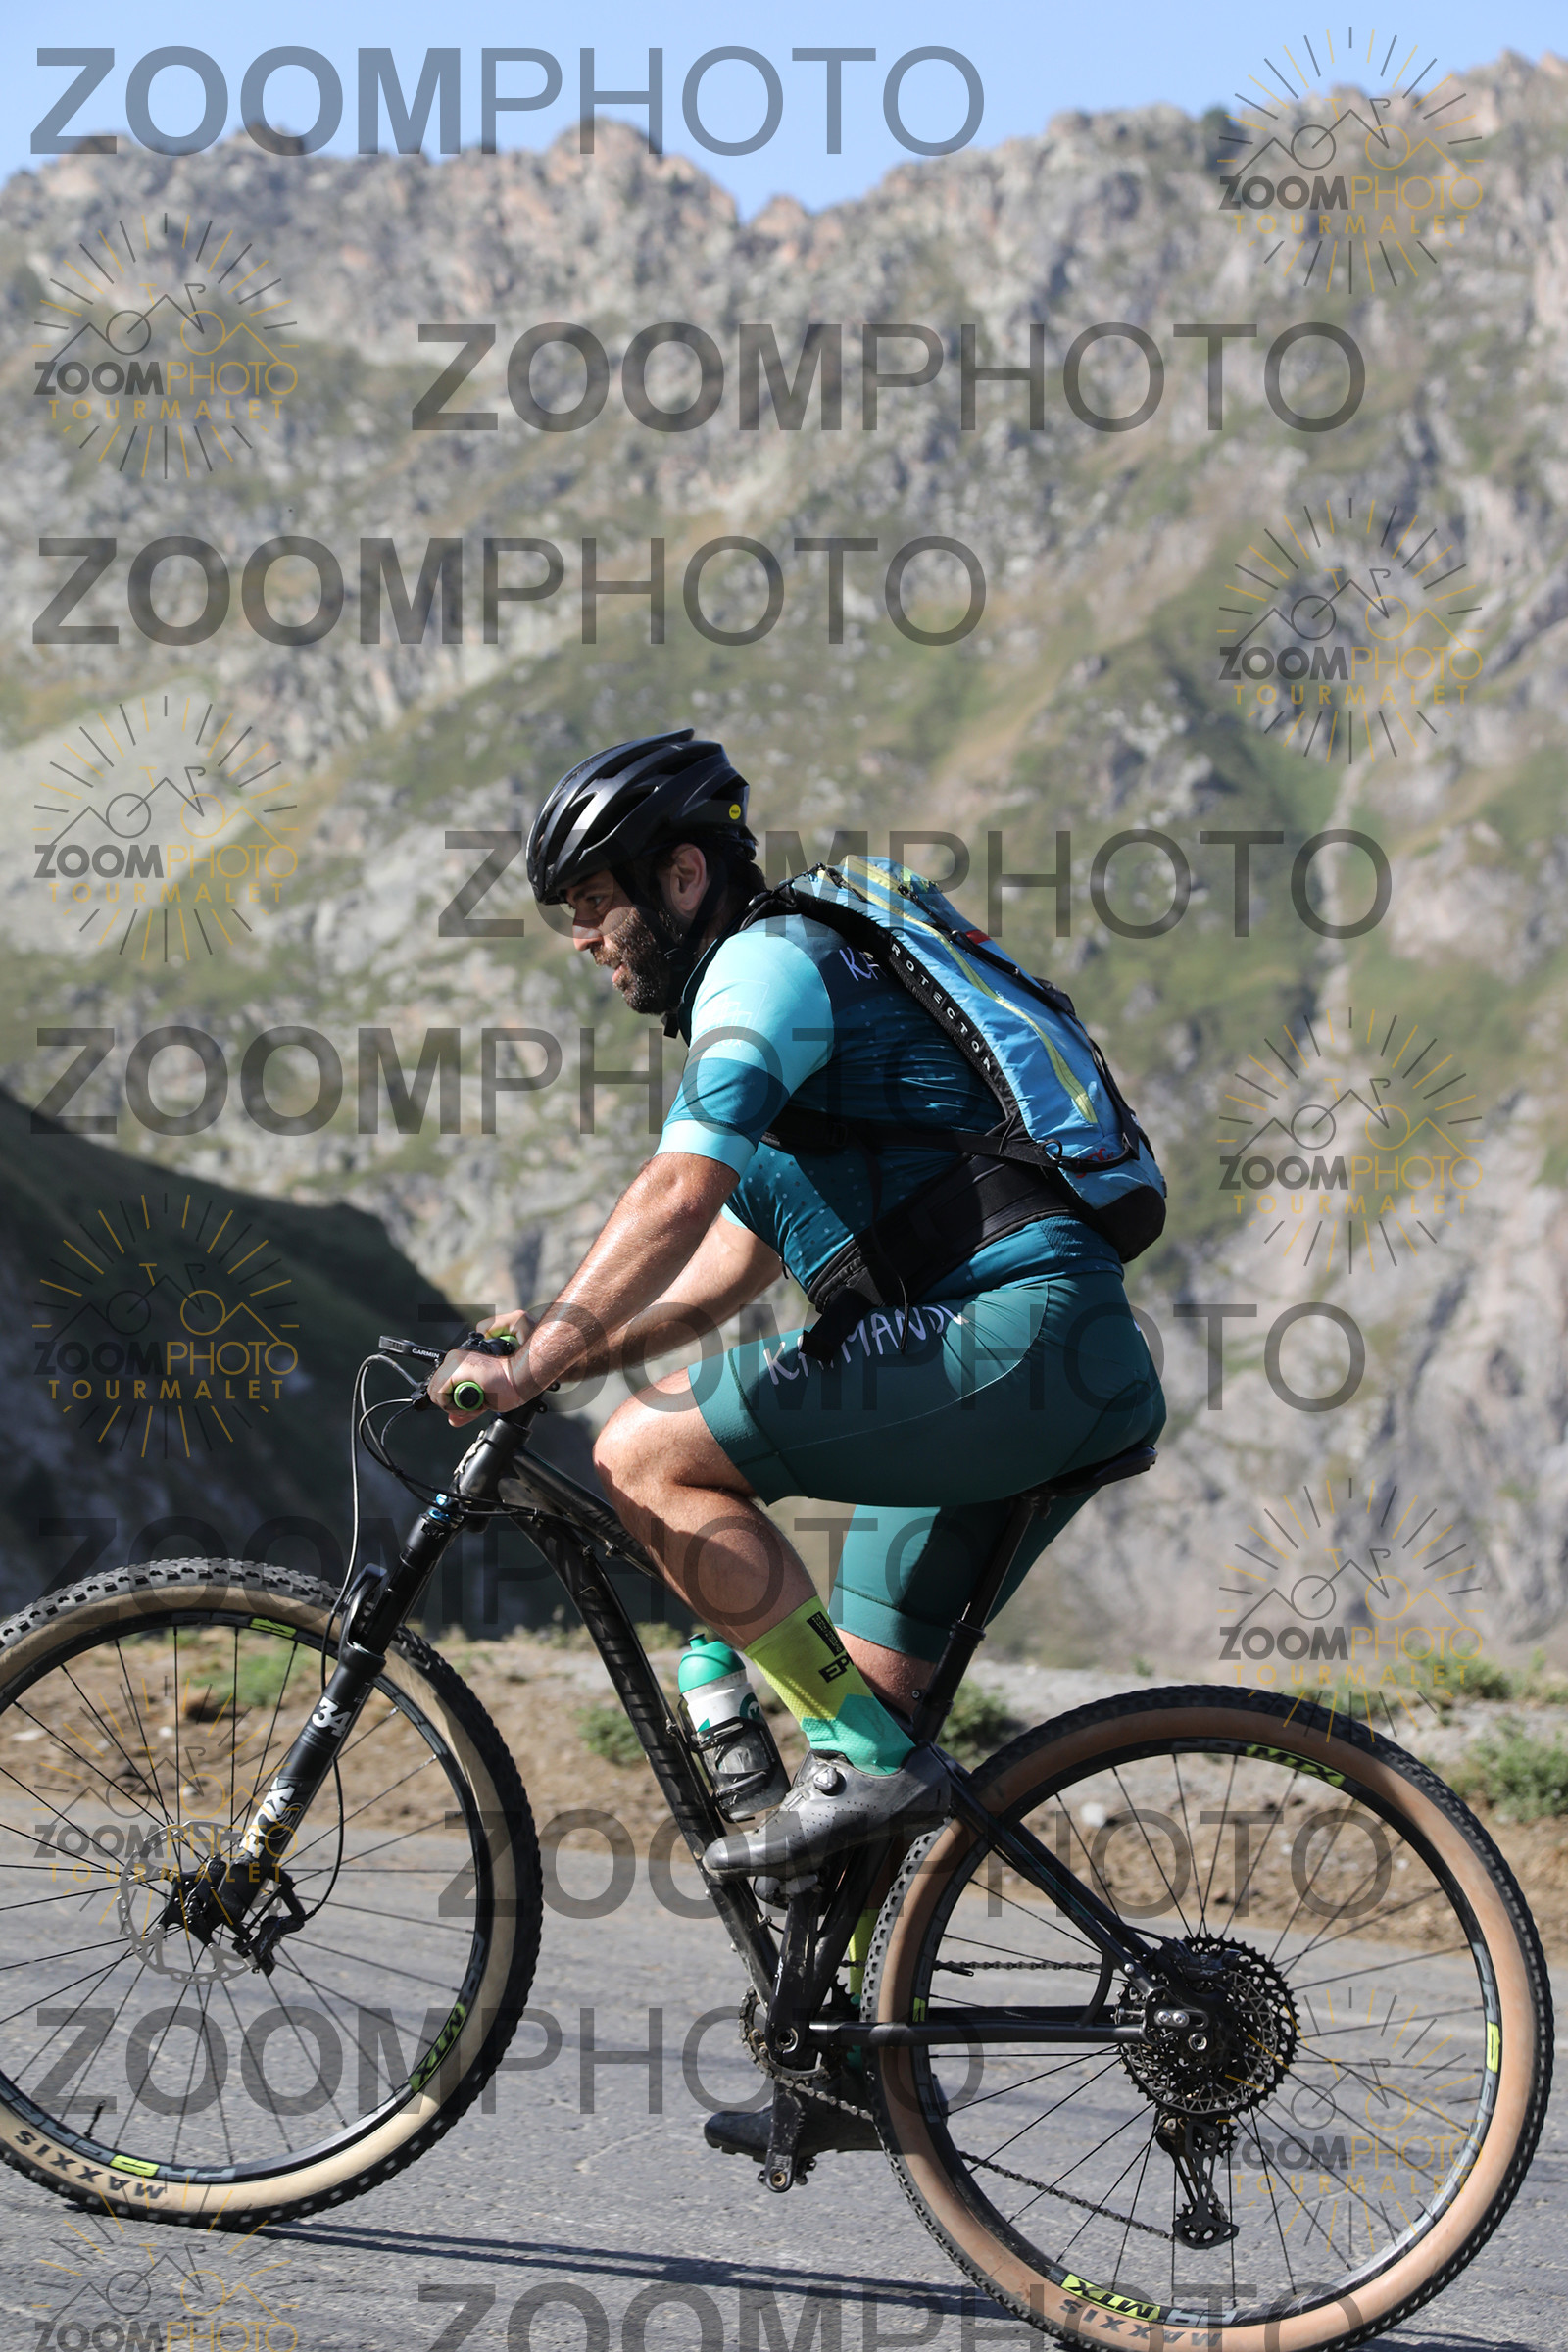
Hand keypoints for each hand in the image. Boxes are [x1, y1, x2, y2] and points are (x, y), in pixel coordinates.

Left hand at [428, 1310, 536, 1425]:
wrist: (519, 1378)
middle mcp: (453, 1359)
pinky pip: (440, 1394)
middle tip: (474, 1403)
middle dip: (451, 1405)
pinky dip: (454, 1404)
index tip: (469, 1403)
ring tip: (476, 1400)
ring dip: (454, 1406)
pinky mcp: (456, 1369)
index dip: (450, 1403)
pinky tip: (473, 1399)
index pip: (438, 1388)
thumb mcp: (480, 1401)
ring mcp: (454, 1362)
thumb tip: (452, 1421)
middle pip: (434, 1391)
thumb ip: (465, 1410)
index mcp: (458, 1364)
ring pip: (436, 1394)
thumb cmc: (506, 1385)